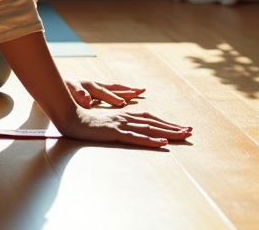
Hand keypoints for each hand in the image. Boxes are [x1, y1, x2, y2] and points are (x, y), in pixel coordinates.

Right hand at [57, 104, 191, 148]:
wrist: (67, 117)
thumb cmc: (83, 121)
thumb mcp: (103, 123)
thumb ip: (115, 125)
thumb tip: (125, 130)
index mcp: (123, 116)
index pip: (150, 119)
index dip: (166, 122)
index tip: (180, 127)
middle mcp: (125, 118)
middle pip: (154, 122)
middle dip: (173, 127)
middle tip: (190, 131)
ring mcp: (120, 125)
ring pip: (149, 128)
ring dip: (168, 132)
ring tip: (184, 135)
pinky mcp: (114, 133)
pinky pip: (135, 138)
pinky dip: (150, 140)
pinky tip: (162, 143)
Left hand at [66, 78, 144, 107]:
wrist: (53, 82)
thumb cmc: (60, 87)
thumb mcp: (67, 89)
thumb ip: (77, 93)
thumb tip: (87, 100)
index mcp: (90, 86)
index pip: (104, 93)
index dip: (113, 98)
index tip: (123, 103)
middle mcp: (94, 86)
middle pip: (114, 88)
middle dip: (127, 90)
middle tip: (142, 91)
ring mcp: (94, 88)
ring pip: (113, 89)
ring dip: (125, 90)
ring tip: (138, 91)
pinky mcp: (92, 91)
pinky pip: (108, 92)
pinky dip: (117, 93)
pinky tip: (122, 98)